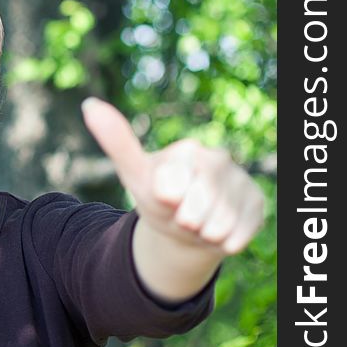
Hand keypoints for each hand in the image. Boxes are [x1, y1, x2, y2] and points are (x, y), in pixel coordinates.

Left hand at [82, 97, 264, 255]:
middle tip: (180, 213)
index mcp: (188, 150)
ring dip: (203, 232)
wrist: (184, 226)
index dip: (165, 201)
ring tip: (198, 222)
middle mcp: (219, 160)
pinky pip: (237, 236)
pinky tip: (218, 229)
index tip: (164, 196)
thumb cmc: (156, 196)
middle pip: (196, 210)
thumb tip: (89, 104)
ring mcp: (241, 181)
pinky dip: (223, 242)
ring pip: (218, 226)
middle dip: (183, 220)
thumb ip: (116, 142)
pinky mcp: (257, 204)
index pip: (172, 188)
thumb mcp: (133, 174)